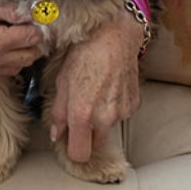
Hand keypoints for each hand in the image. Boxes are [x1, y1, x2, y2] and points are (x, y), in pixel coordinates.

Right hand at [0, 0, 42, 79]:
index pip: (31, 38)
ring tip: (16, 35)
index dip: (37, 25)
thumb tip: (30, 12)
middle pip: (30, 57)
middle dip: (34, 41)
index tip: (37, 16)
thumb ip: (5, 9)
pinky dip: (8, 61)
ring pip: (18, 68)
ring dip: (23, 53)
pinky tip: (0, 46)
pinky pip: (2, 72)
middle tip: (30, 25)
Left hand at [46, 8, 142, 163]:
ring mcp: (122, 112)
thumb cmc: (84, 53)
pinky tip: (108, 86)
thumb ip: (58, 112)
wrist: (114, 35)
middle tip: (81, 112)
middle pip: (95, 144)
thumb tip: (56, 134)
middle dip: (87, 134)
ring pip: (108, 127)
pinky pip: (121, 114)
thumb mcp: (62, 80)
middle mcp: (104, 118)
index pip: (79, 154)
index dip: (73, 149)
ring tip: (95, 91)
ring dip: (101, 118)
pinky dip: (114, 106)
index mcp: (82, 114)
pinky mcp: (134, 104)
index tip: (69, 140)